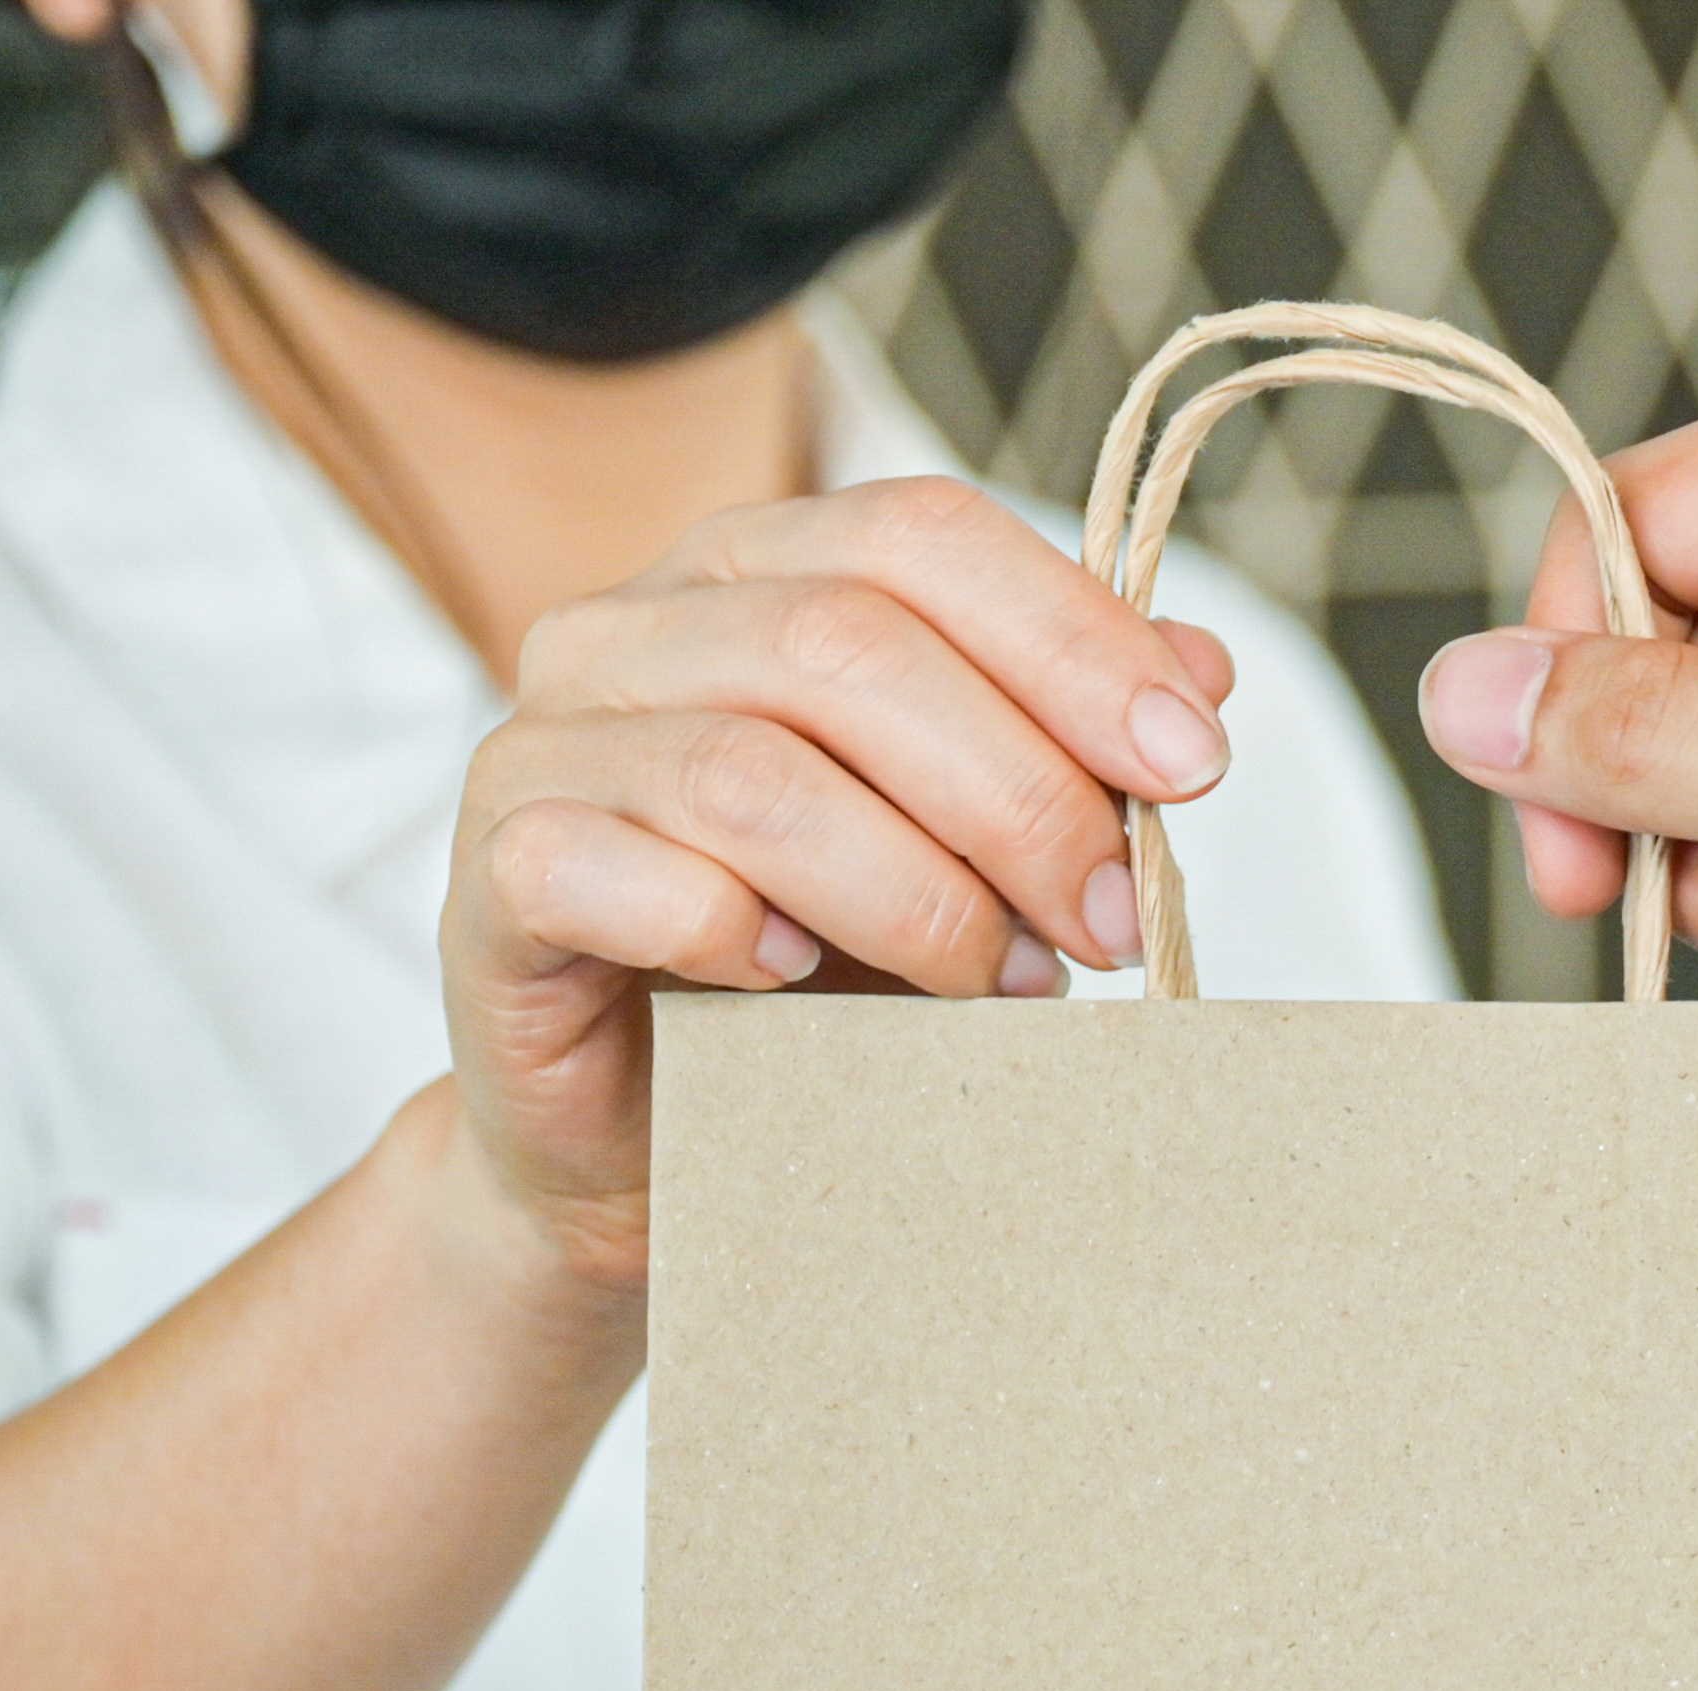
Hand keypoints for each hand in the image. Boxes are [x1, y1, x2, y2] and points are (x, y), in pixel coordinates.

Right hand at [442, 477, 1241, 1290]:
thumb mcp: (968, 850)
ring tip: (996, 983)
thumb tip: (1206, 676)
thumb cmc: (814, 977)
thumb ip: (1065, 746)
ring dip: (909, 890)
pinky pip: (607, 872)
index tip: (1194, 770)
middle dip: (1016, 790)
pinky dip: (728, 931)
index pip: (922, 536)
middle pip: (847, 645)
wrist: (646, 1146)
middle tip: (1109, 922)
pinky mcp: (491, 874)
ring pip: (746, 770)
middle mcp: (633, 625)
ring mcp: (542, 741)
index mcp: (756, 570)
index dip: (1073, 643)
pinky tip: (795, 988)